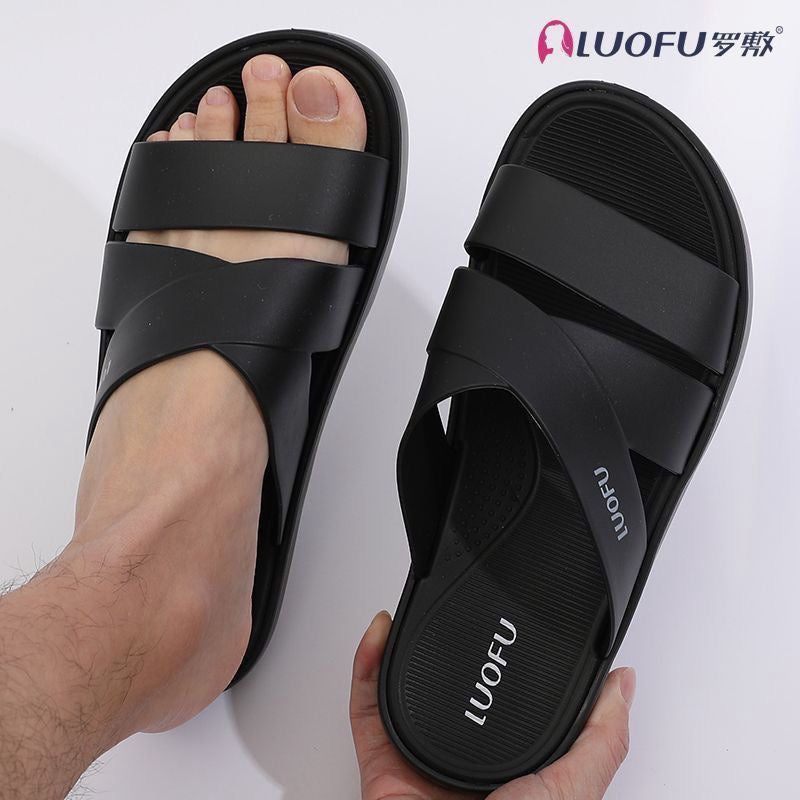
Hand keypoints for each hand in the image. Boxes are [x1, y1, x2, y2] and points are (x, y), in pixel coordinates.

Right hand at [350, 612, 634, 799]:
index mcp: (514, 770)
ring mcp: (421, 760)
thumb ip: (601, 739)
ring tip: (415, 612)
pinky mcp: (382, 762)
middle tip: (452, 610)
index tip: (506, 626)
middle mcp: (466, 763)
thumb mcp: (573, 789)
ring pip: (405, 691)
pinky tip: (382, 634)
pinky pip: (367, 706)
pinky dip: (366, 666)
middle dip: (448, 649)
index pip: (509, 705)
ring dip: (403, 647)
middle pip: (452, 693)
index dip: (506, 666)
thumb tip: (624, 686)